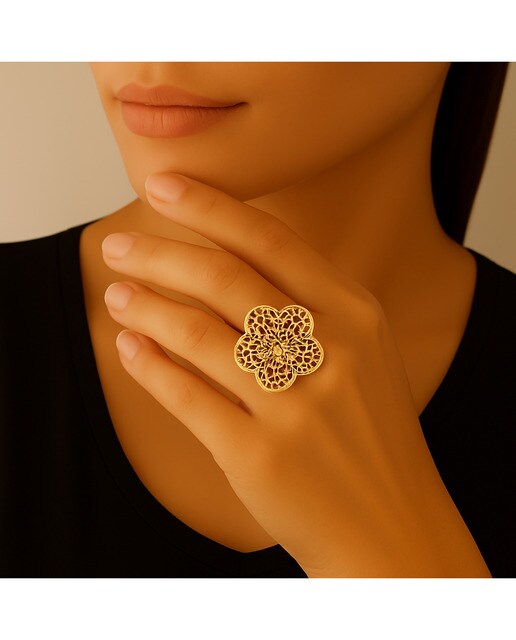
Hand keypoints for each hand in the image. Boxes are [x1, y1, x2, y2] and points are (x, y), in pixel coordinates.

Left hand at [101, 173, 489, 576]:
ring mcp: (294, 408)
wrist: (392, 524)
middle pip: (225, 281)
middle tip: (118, 245)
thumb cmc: (371, 433)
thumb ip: (312, 305)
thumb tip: (232, 258)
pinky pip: (187, 398)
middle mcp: (329, 353)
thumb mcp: (365, 354)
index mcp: (357, 316)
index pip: (270, 243)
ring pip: (198, 335)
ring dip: (146, 308)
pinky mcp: (258, 456)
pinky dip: (150, 367)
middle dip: (160, 254)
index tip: (164, 185)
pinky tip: (129, 348)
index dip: (210, 208)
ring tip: (117, 294)